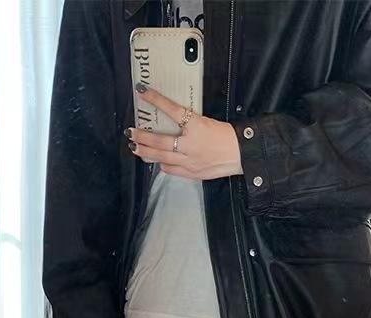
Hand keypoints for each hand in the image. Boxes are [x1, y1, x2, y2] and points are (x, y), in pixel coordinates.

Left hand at [126, 85, 242, 179]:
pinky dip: (162, 164)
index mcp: (196, 126)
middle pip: (159, 140)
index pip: (172, 110)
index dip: (155, 99)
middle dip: (142, 136)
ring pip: (161, 157)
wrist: (240, 154)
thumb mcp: (207, 123)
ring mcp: (189, 160)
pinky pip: (170, 169)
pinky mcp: (191, 172)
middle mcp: (189, 144)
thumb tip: (174, 124)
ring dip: (146, 152)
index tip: (142, 91)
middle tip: (131, 132)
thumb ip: (190, 124)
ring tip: (136, 148)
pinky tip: (158, 161)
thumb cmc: (226, 137)